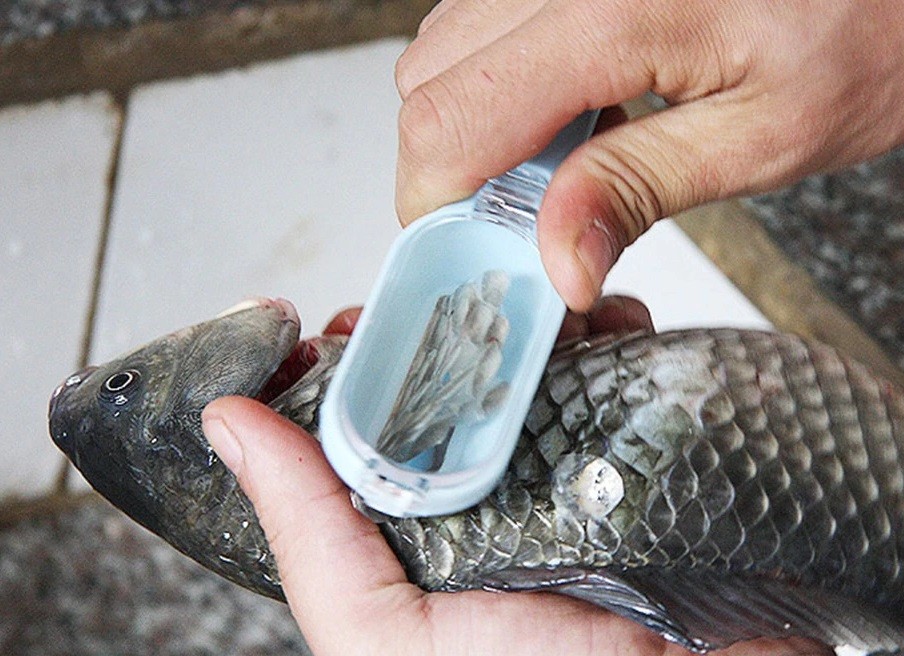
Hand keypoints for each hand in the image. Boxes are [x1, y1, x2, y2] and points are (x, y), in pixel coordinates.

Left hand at [202, 298, 830, 654]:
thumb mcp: (388, 638)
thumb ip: (311, 537)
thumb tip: (228, 423)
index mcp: (425, 522)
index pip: (372, 420)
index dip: (352, 362)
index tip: (339, 317)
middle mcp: (496, 487)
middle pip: (461, 379)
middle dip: (450, 321)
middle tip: (447, 277)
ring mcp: (574, 465)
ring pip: (543, 366)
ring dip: (536, 316)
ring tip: (530, 279)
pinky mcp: (646, 452)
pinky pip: (626, 377)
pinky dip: (618, 337)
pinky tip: (610, 310)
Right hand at [394, 0, 903, 310]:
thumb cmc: (875, 21)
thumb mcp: (768, 133)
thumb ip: (642, 186)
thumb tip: (559, 264)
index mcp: (610, 11)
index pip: (450, 124)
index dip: (440, 212)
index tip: (482, 264)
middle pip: (429, 88)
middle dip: (458, 178)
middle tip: (537, 224)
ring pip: (445, 54)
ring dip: (481, 131)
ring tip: (569, 164)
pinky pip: (486, 25)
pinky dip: (506, 88)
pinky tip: (577, 111)